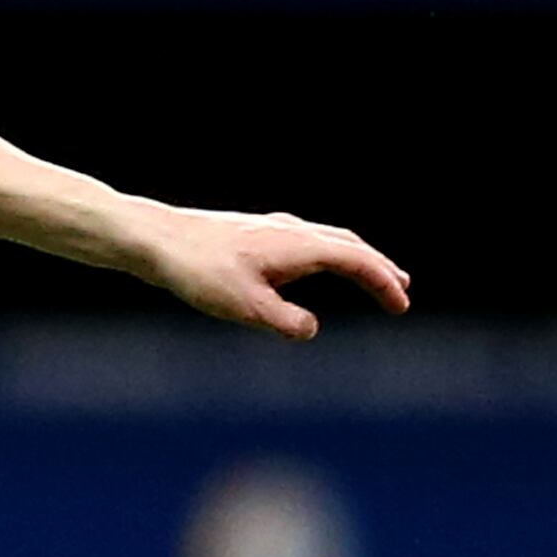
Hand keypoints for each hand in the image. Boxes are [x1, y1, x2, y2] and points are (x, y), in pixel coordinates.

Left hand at [136, 205, 411, 339]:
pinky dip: (327, 251)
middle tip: (401, 290)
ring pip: (330, 238)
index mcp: (301, 245)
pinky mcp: (255, 231)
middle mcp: (293, 230)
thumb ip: (285, 321)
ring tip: (372, 275)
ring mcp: (274, 227)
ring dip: (356, 257)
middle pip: (351, 246)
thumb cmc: (198, 272)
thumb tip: (311, 329)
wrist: (155, 240)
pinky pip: (307, 238)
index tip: (401, 306)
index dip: (384, 284)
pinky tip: (315, 262)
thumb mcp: (244, 306)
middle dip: (379, 268)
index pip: (358, 262)